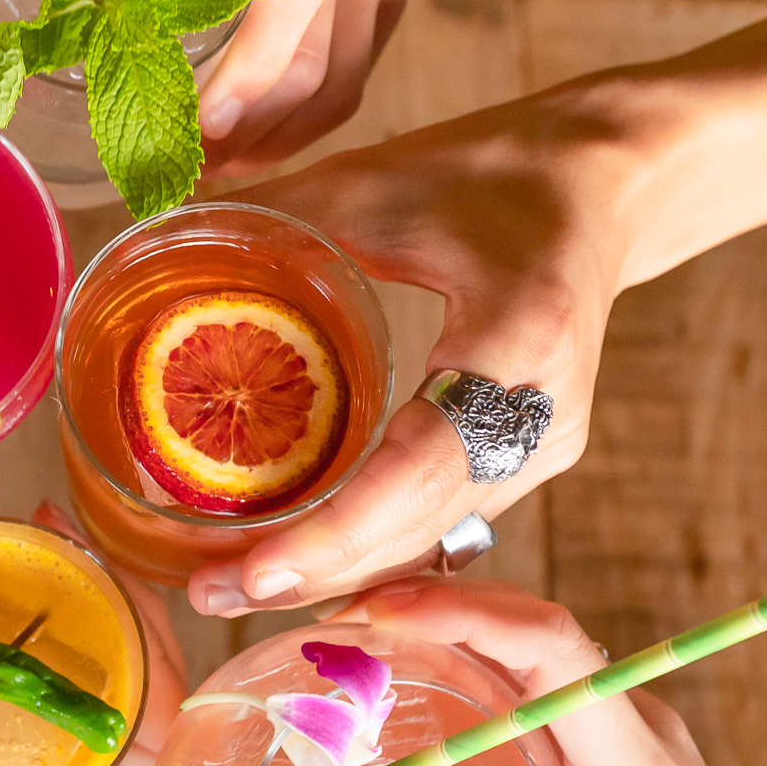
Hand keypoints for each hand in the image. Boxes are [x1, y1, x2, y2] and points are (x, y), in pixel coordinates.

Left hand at [0, 0, 406, 178]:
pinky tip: (235, 162)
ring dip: (260, 149)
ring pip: (326, 95)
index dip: (244, 74)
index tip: (198, 130)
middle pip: (302, 70)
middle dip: (236, 137)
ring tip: (190, 177)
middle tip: (167, 177)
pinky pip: (342, 96)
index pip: (276, 4)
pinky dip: (289, 137)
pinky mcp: (382, 12)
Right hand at [0, 504, 334, 765]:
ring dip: (78, 631)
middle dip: (85, 586)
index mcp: (174, 765)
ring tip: (19, 579)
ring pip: (122, 681)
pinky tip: (22, 667)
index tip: (52, 527)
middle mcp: (177, 757)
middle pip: (135, 646)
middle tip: (25, 536)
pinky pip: (104, 723)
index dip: (100, 580)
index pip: (145, 648)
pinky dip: (67, 686)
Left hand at [185, 94, 629, 615]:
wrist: (605, 185)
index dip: (337, 533)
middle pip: (420, 528)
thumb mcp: (382, 182)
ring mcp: (543, 447)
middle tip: (207, 595)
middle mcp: (543, 418)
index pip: (418, 471)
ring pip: (432, 540)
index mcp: (519, 343)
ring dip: (338, 574)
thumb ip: (277, 219)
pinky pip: (442, 522)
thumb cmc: (500, 171)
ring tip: (229, 589)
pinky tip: (298, 561)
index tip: (254, 572)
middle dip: (315, 574)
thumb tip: (161, 234)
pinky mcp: (529, 457)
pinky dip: (370, 548)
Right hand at [338, 578, 766, 765]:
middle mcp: (636, 734)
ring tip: (356, 644)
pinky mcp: (620, 752)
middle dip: (432, 605)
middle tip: (333, 629)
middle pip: (531, 623)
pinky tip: (412, 687)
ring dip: (451, 623)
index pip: (553, 647)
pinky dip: (474, 658)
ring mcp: (631, 736)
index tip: (377, 615)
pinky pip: (540, 676)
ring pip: (535, 640)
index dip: (463, 612)